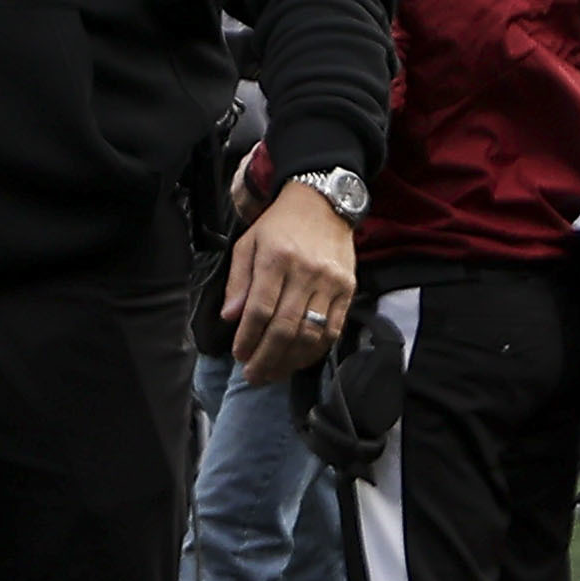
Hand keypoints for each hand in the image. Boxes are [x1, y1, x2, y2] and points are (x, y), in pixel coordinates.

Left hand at [222, 178, 359, 384]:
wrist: (322, 204)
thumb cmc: (278, 226)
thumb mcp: (248, 244)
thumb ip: (238, 281)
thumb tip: (230, 317)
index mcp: (276, 259)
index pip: (261, 309)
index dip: (248, 338)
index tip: (238, 355)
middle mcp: (307, 272)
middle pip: (286, 327)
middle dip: (267, 357)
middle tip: (253, 375)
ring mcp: (331, 283)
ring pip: (312, 333)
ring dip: (290, 360)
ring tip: (273, 373)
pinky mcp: (349, 289)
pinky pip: (334, 328)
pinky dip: (316, 350)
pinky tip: (298, 360)